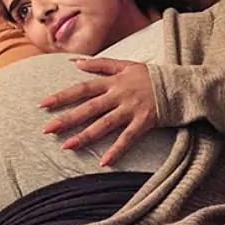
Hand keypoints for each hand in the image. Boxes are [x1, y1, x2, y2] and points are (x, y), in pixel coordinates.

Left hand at [39, 58, 158, 166]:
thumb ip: (100, 64)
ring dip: (85, 136)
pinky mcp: (144, 122)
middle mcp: (118, 95)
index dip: (62, 96)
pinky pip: (128, 138)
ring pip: (104, 124)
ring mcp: (131, 109)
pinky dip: (116, 150)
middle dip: (66, 119)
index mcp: (112, 82)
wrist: (181, 85)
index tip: (43, 104)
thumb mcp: (126, 64)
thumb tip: (74, 63)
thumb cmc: (151, 76)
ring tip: (67, 146)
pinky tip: (103, 162)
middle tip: (46, 130)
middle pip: (88, 108)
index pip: (81, 89)